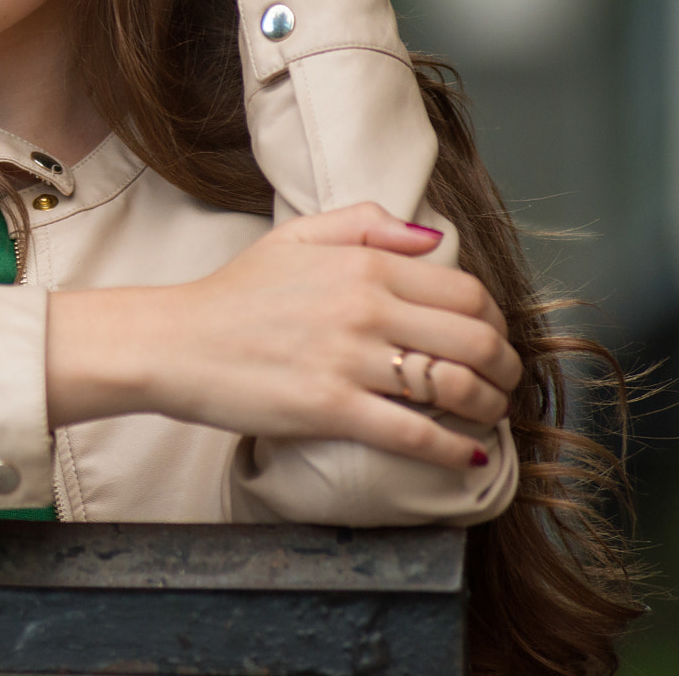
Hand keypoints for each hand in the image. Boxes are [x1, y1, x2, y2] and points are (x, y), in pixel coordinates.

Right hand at [46, 203, 519, 470]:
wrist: (174, 342)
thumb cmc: (233, 294)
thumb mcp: (295, 237)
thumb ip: (366, 224)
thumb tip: (431, 239)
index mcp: (362, 263)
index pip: (464, 290)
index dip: (494, 319)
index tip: (492, 339)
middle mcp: (364, 307)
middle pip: (474, 337)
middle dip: (505, 367)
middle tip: (504, 383)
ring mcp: (348, 359)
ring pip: (453, 385)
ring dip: (488, 406)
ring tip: (489, 416)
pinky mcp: (331, 408)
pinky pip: (413, 432)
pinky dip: (451, 449)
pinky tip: (466, 455)